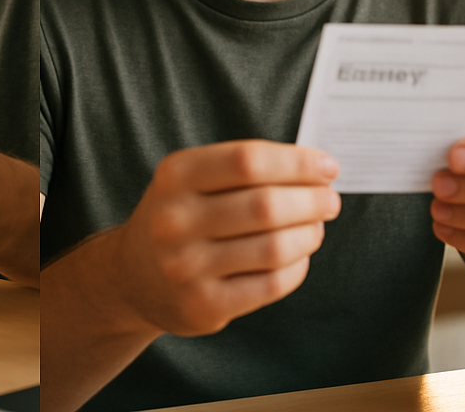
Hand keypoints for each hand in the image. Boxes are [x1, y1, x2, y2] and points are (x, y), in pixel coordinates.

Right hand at [110, 140, 340, 337]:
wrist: (134, 275)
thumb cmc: (179, 215)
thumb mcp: (191, 178)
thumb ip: (242, 169)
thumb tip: (314, 170)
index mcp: (175, 175)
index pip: (247, 160)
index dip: (295, 163)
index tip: (327, 166)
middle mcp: (175, 219)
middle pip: (265, 205)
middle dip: (311, 200)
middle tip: (330, 200)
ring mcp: (187, 265)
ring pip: (274, 247)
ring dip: (309, 233)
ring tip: (316, 225)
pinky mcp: (204, 304)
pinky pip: (271, 284)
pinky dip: (298, 266)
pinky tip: (300, 255)